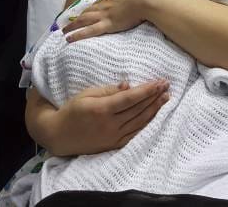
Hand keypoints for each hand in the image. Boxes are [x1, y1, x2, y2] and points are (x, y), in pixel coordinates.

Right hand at [52, 79, 169, 155]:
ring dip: (154, 109)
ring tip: (165, 98)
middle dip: (154, 97)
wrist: (60, 135)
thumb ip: (108, 91)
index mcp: (102, 109)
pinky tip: (154, 115)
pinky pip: (135, 133)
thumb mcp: (87, 94)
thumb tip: (128, 86)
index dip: (147, 90)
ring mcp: (113, 137)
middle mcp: (110, 125)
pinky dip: (146, 123)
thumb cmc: (72, 110)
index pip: (130, 98)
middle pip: (138, 109)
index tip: (159, 81)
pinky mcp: (114, 145)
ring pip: (139, 122)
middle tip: (167, 86)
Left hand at [63, 0, 146, 41]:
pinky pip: (89, 31)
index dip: (88, 10)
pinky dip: (77, 35)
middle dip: (76, 18)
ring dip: (72, 26)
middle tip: (68, 23)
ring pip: (83, 21)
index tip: (83, 14)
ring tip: (64, 31)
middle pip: (86, 12)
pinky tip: (69, 38)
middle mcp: (104, 5)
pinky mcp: (107, 24)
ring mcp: (104, 15)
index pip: (96, 4)